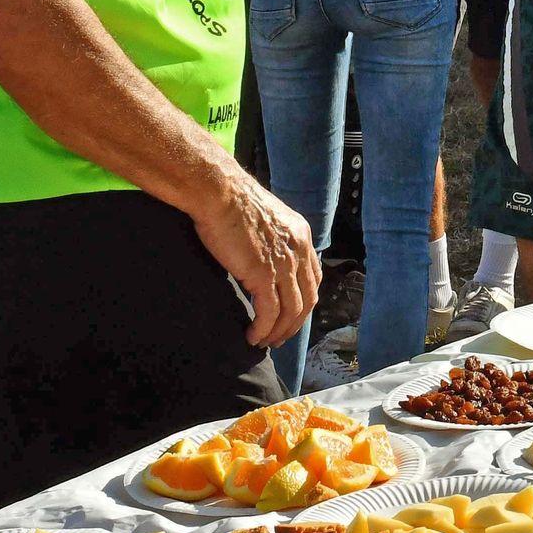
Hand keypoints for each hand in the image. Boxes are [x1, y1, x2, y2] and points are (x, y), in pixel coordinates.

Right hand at [185, 164, 321, 350]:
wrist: (220, 191)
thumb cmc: (232, 200)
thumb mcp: (265, 218)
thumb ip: (272, 239)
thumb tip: (262, 258)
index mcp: (301, 236)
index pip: (313, 278)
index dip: (303, 301)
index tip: (291, 315)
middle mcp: (299, 250)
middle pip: (307, 299)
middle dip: (294, 323)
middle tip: (279, 337)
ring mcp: (283, 263)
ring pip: (291, 311)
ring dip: (279, 331)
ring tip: (265, 341)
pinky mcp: (263, 273)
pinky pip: (269, 312)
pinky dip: (264, 329)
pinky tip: (253, 336)